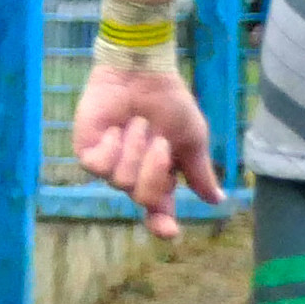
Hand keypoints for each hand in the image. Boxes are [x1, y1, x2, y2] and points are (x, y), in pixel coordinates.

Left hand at [71, 63, 226, 240]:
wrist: (143, 72)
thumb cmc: (169, 103)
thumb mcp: (192, 138)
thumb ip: (200, 171)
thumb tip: (217, 201)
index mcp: (159, 178)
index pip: (158, 213)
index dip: (162, 225)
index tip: (171, 231)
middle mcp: (133, 176)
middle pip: (143, 198)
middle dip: (155, 168)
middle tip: (159, 139)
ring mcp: (109, 165)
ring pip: (122, 181)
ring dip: (135, 149)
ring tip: (136, 123)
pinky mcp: (88, 151)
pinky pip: (98, 167)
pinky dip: (112, 147)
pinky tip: (115, 130)